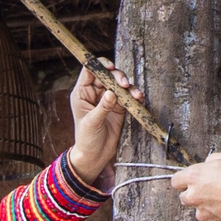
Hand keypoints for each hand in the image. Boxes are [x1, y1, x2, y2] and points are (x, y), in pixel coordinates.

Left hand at [66, 64, 135, 184]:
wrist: (95, 155)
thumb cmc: (86, 139)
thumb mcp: (91, 123)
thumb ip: (102, 107)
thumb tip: (111, 93)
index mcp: (82, 93)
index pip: (89, 71)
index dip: (99, 65)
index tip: (110, 67)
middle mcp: (95, 93)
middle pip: (107, 75)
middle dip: (118, 76)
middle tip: (124, 84)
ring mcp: (108, 99)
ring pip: (119, 85)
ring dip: (128, 87)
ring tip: (135, 95)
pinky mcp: (119, 107)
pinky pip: (127, 97)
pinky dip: (134, 96)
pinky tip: (139, 99)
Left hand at [170, 150, 220, 220]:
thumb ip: (212, 160)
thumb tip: (208, 164)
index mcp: (194, 176)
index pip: (176, 181)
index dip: (184, 180)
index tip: (192, 181)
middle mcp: (194, 196)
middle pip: (185, 197)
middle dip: (195, 193)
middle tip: (211, 189)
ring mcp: (203, 213)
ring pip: (199, 210)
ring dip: (207, 206)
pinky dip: (217, 217)